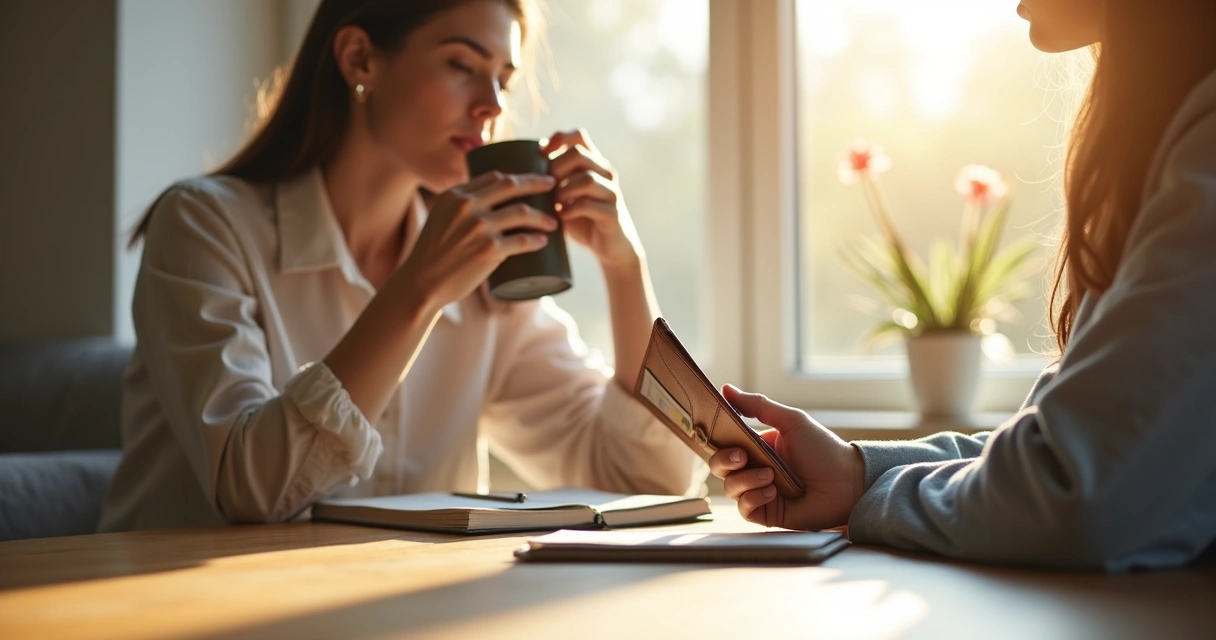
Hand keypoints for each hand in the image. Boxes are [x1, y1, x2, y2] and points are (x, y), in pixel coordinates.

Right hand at [396, 171, 557, 309]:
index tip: (533, 179)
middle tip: (554, 188)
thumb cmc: (432, 254)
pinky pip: (521, 241)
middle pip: (511, 186)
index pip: (494, 176)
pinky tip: (544, 241)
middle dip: (537, 183)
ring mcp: (478, 228)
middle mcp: (466, 206)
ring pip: (521, 213)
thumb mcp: (440, 219)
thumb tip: (488, 205)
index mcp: (454, 195)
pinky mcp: (488, 251)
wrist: (421, 283)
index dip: (518, 176)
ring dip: (543, 216)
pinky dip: (536, 240)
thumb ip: (461, 209)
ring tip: (553, 222)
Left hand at [542, 129, 642, 268]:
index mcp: (592, 164)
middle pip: (579, 154)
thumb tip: (511, 174)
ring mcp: (611, 193)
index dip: (558, 138)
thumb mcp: (564, 197)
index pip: (578, 135)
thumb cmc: (581, 220)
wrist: (609, 248)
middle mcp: (604, 174)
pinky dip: (572, 209)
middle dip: (556, 168)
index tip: (540, 154)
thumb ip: (549, 183)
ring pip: (587, 178)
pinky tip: (561, 216)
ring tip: (553, 202)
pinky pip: (591, 205)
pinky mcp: (613, 214)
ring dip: (563, 189)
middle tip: (544, 186)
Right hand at [709, 384, 865, 530]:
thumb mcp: (791, 421)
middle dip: (725, 460)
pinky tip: (772, 492)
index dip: (718, 440)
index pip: (726, 443)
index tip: (719, 434)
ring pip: (730, 488)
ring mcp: (759, 491)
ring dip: (746, 480)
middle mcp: (755, 468)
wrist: (848, 483)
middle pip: (720, 466)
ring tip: (771, 476)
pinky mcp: (767, 513)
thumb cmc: (824, 450)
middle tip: (743, 457)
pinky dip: (753, 498)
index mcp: (758, 446)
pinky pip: (744, 508)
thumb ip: (758, 405)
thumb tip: (726, 389)